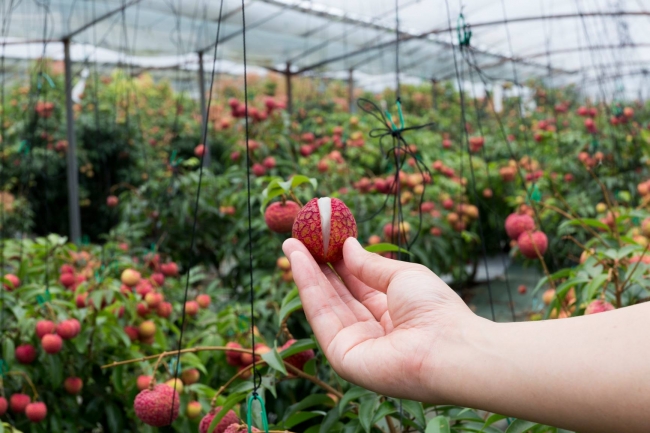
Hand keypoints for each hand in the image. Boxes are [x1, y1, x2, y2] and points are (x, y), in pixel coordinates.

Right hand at [282, 237, 476, 402]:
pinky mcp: (342, 357)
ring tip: (291, 245)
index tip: (320, 239)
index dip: (337, 262)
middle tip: (297, 239)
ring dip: (306, 273)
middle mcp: (371, 329)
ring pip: (325, 304)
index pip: (356, 284)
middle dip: (316, 266)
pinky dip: (308, 288)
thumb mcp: (402, 276)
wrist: (448, 346)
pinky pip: (321, 318)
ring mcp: (355, 344)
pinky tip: (300, 262)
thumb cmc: (435, 308)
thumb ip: (370, 265)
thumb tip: (347, 245)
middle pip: (336, 295)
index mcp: (390, 311)